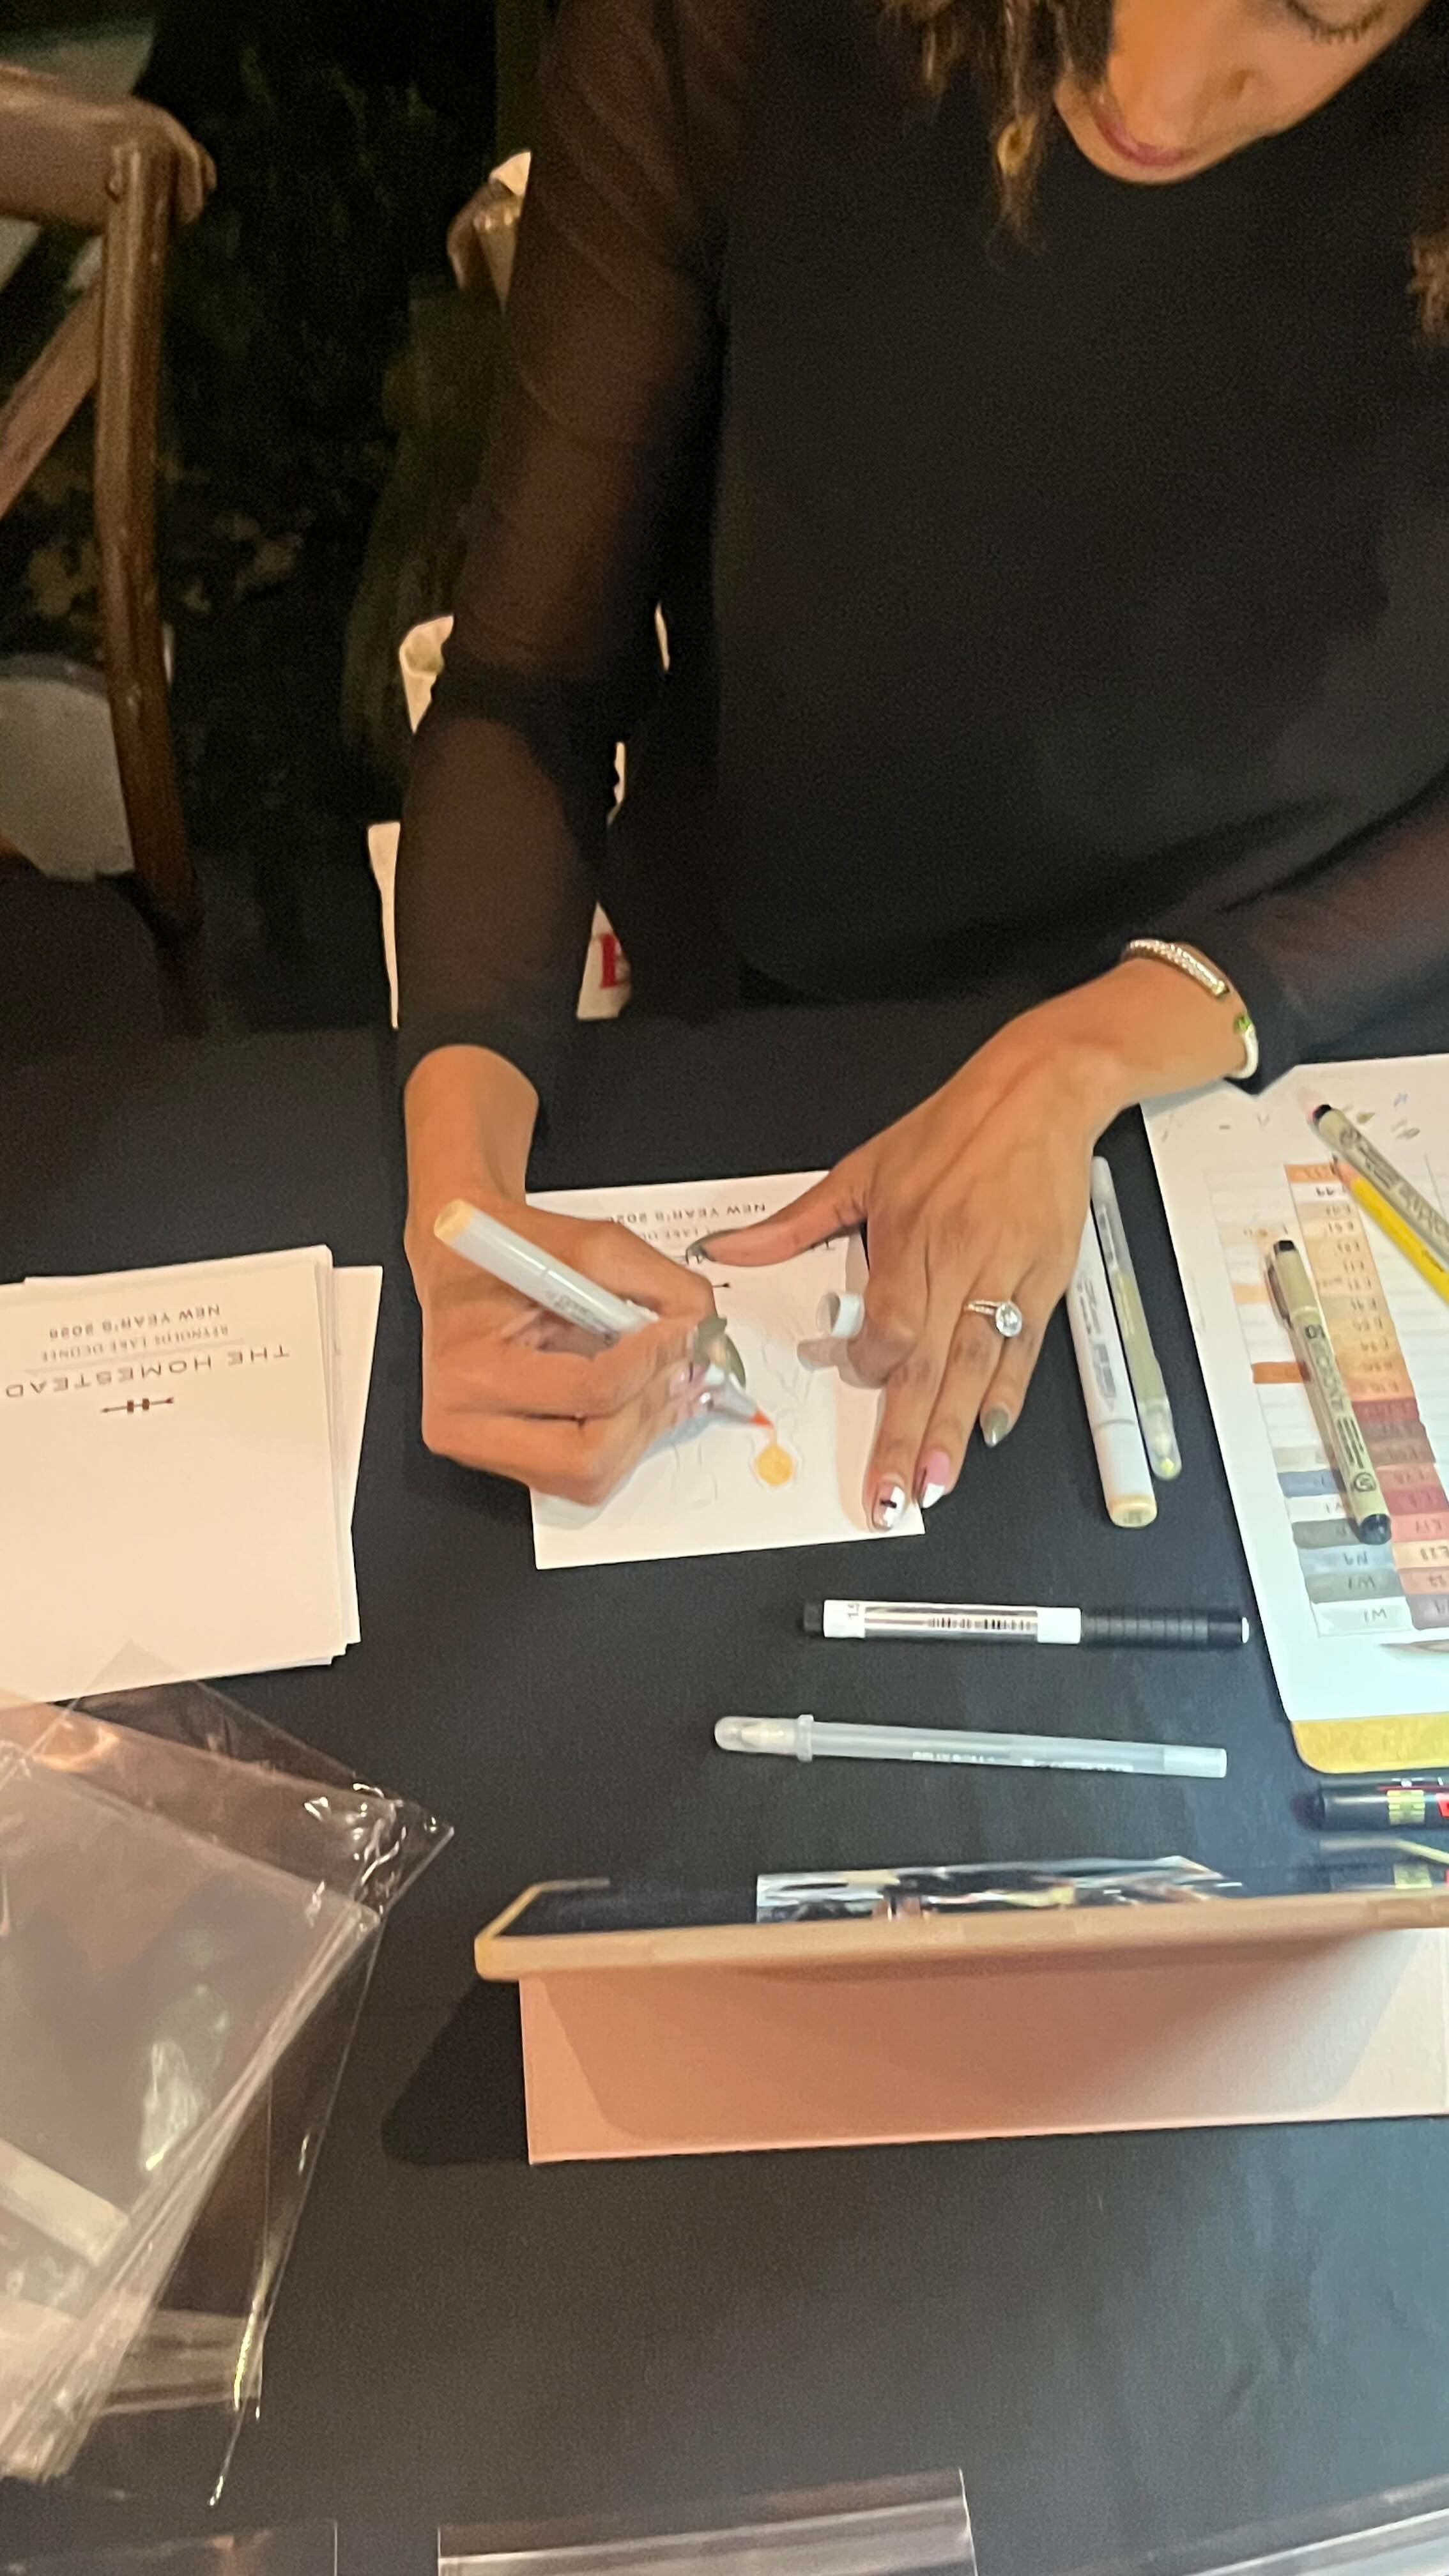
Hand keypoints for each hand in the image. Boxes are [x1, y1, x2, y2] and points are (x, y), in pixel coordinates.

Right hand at [410, 1196, 718, 1500]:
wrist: (463, 1259)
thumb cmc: (515, 1250)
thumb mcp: (594, 1245)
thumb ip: (662, 1287)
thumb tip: (709, 1337)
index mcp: (470, 1368)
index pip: (588, 1392)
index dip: (652, 1362)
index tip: (686, 1330)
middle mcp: (464, 1424)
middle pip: (588, 1457)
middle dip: (650, 1411)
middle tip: (684, 1366)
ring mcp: (482, 1452)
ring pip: (590, 1477)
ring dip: (643, 1428)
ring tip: (667, 1378)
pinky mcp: (507, 1463)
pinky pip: (583, 1475)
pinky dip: (625, 1438)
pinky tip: (643, 1397)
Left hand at [702, 963, 1245, 1523]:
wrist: (1040, 1091)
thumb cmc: (951, 1127)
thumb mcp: (864, 1166)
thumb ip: (796, 1223)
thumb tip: (727, 1250)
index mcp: (911, 1232)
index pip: (889, 1321)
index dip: (871, 1362)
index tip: (856, 1380)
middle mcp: (960, 1260)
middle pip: (929, 1362)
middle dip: (909, 1435)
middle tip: (894, 1495)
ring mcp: (1007, 1273)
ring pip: (978, 1365)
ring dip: (955, 1428)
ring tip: (937, 1482)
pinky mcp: (1046, 1277)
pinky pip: (1024, 1347)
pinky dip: (1008, 1389)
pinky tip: (988, 1429)